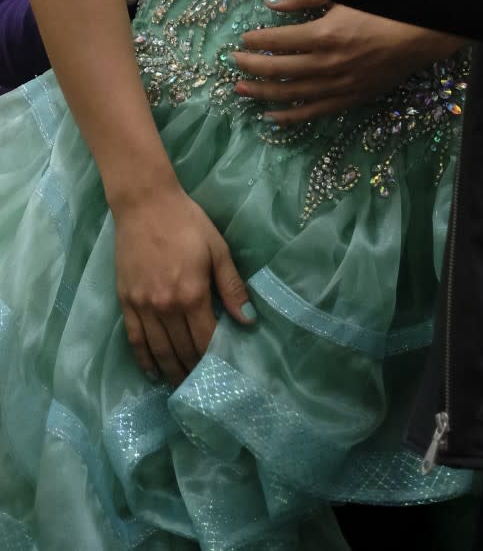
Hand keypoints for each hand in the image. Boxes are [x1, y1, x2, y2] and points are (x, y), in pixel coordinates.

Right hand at [115, 185, 254, 387]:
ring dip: (171, 371)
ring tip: (182, 386)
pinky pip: (135, 339)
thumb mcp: (217, 249)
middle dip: (194, 370)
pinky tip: (152, 372)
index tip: (223, 372)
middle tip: (204, 386)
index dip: (214, 359)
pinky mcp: (126, 301)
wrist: (145, 204)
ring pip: (159, 350)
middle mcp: (166, 306)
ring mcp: (142, 305)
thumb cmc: (187, 222)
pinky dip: (144, 359)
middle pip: (182, 349)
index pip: (205, 339)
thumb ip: (231, 286)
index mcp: (192, 293)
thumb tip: (247, 320)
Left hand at [233, 0, 462, 122]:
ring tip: (241, 91)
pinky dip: (291, 115)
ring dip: (264, 93)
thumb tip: (273, 4)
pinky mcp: (351, 98)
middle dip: (252, 68)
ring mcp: (340, 85)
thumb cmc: (384, 7)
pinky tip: (272, 116)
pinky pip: (315, 111)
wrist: (422, 35)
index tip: (243, 40)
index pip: (280, 41)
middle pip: (280, 69)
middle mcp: (330, 63)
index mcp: (327, 33)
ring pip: (292, 94)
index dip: (257, 41)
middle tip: (233, 66)